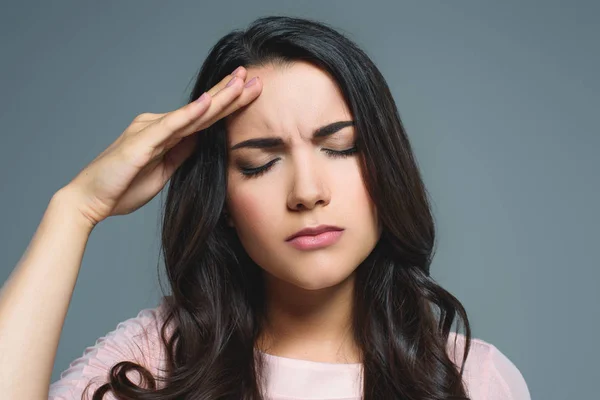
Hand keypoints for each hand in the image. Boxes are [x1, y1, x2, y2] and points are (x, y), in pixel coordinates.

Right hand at [62, 66, 260, 227]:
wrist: (90, 200)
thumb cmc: (123, 187)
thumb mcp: (163, 171)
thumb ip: (181, 152)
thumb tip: (201, 139)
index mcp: (164, 134)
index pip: (202, 118)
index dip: (227, 105)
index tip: (250, 94)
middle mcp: (158, 126)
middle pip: (202, 109)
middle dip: (230, 93)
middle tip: (256, 78)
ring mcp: (150, 131)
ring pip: (192, 113)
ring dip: (219, 97)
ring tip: (242, 81)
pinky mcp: (141, 142)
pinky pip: (171, 125)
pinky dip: (190, 113)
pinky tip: (208, 102)